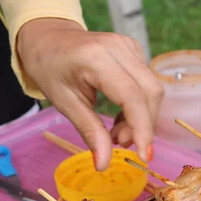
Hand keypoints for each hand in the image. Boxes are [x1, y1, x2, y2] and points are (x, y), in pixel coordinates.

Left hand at [17, 18, 163, 169]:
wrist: (47, 37)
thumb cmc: (50, 68)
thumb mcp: (64, 103)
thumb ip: (89, 131)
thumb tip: (104, 164)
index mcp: (95, 57)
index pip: (132, 96)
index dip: (142, 128)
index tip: (144, 156)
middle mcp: (119, 47)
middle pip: (151, 92)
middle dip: (144, 125)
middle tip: (121, 143)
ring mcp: (130, 46)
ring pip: (153, 89)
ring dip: (141, 118)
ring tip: (117, 132)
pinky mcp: (135, 50)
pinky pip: (147, 84)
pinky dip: (138, 107)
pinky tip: (121, 116)